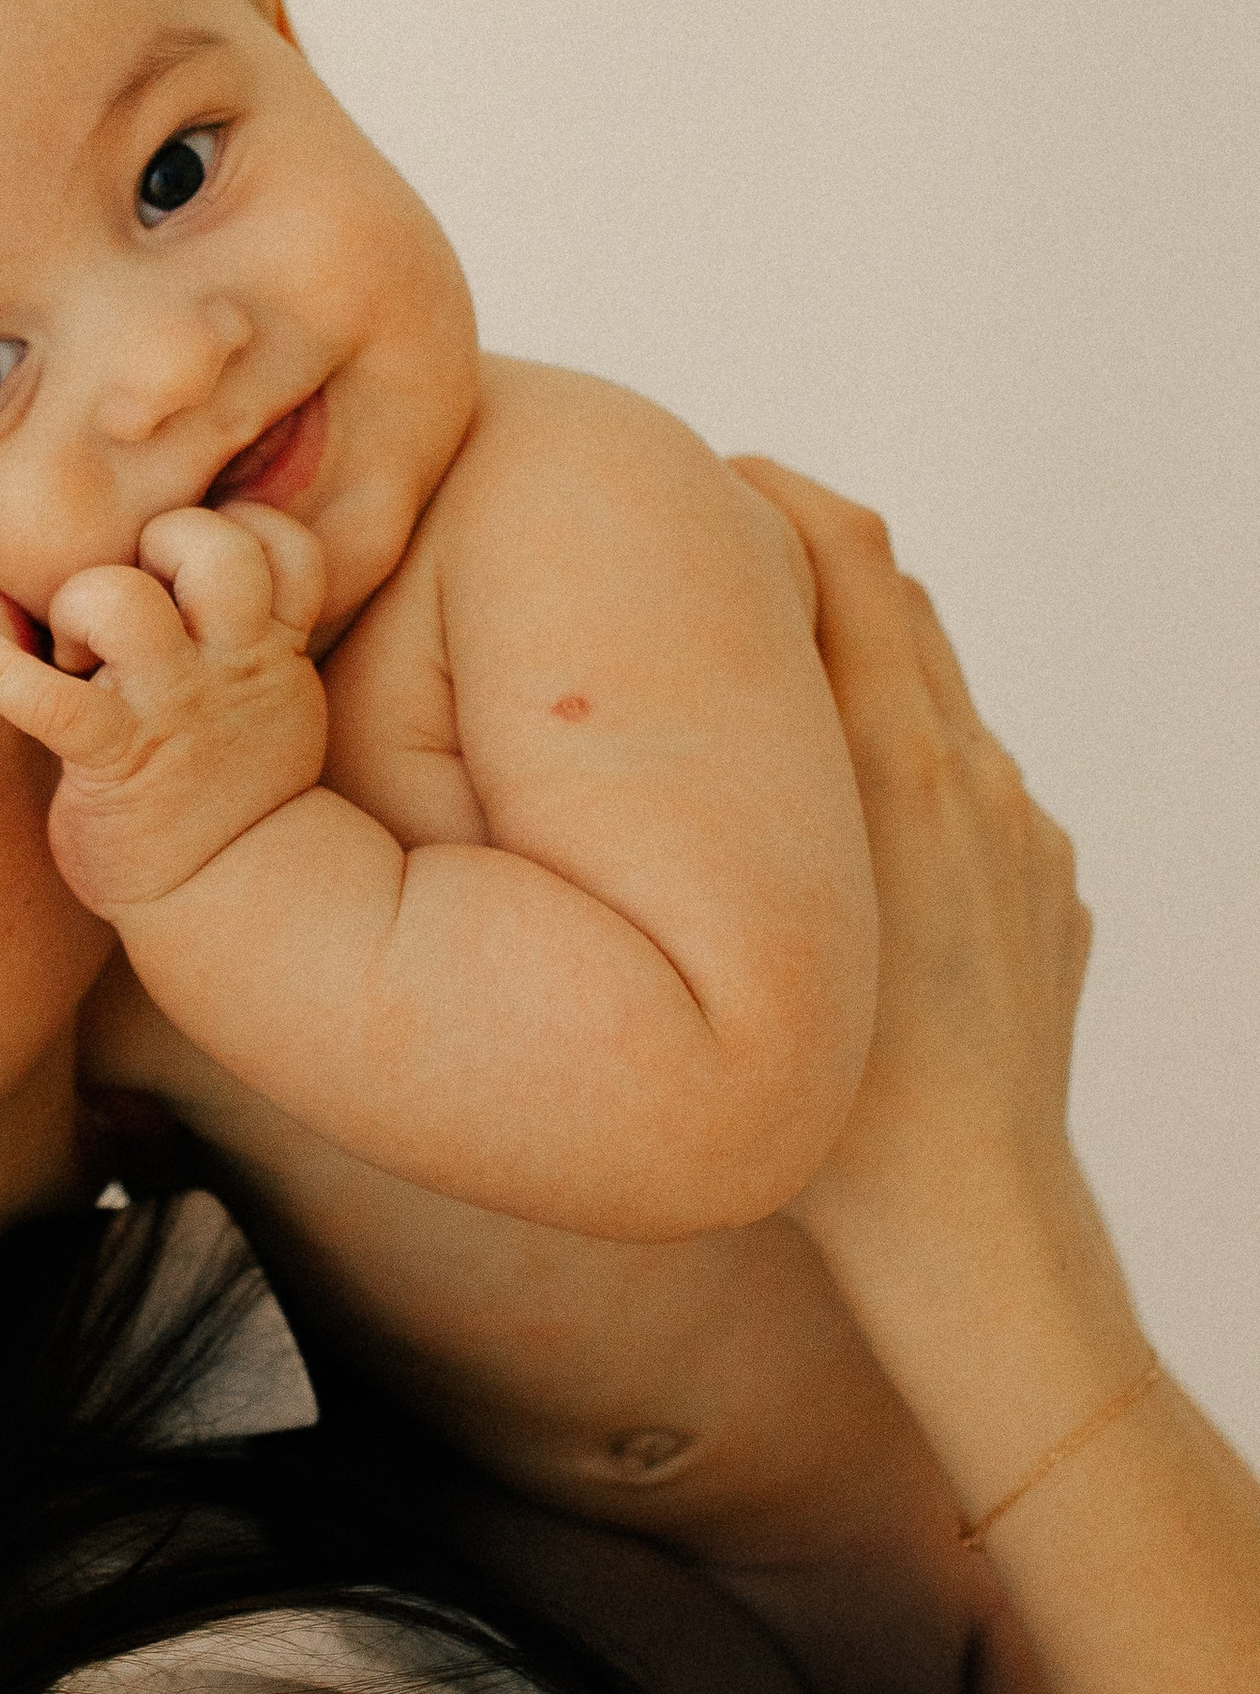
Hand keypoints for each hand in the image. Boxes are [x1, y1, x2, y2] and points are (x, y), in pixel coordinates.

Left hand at [0, 502, 328, 917]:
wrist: (230, 894)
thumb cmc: (230, 784)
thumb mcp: (266, 698)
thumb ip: (237, 630)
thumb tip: (180, 560)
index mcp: (268, 648)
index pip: (285, 547)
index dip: (241, 530)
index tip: (195, 569)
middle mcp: (227, 667)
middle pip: (212, 547)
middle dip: (161, 542)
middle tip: (132, 597)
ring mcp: (172, 712)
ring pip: (124, 600)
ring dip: (85, 601)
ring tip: (75, 647)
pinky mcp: (114, 762)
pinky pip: (53, 704)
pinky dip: (3, 674)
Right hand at [726, 459, 1093, 1258]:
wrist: (971, 1216)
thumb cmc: (821, 1104)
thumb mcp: (739, 921)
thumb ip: (710, 800)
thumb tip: (641, 704)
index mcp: (899, 765)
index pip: (848, 555)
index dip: (778, 494)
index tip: (709, 477)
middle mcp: (976, 777)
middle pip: (897, 602)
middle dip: (806, 559)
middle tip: (709, 550)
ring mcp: (1026, 834)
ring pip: (934, 700)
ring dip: (852, 669)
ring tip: (758, 693)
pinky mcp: (1052, 888)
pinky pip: (971, 791)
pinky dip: (901, 766)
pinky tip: (835, 826)